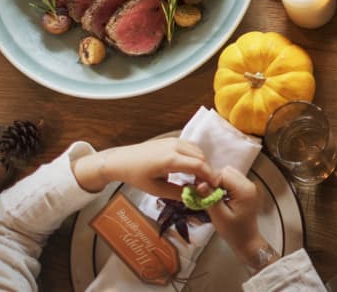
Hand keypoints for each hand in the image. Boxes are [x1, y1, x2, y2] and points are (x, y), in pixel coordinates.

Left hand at [71, 137, 215, 199]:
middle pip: (201, 157)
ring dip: (201, 163)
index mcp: (171, 160)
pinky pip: (190, 146)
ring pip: (197, 150)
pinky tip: (189, 167)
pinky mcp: (171, 139)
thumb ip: (177, 193)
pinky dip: (195, 156)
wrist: (121, 160)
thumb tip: (194, 197)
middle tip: (203, 185)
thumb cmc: (136, 176)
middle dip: (206, 171)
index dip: (210, 176)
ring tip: (196, 178)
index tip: (215, 186)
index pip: (199, 165)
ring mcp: (173, 141)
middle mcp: (175, 147)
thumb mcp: (156, 190)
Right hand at [204, 166, 270, 265]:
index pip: (222, 174)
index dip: (209, 181)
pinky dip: (222, 185)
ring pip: (228, 174)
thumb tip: (198, 183)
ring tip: (211, 196)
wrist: (247, 241)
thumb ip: (210, 198)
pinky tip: (218, 197)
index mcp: (244, 190)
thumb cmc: (234, 232)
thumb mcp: (219, 217)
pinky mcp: (245, 190)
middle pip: (225, 171)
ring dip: (217, 183)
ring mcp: (248, 186)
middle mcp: (248, 184)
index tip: (199, 191)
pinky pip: (231, 180)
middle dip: (213, 181)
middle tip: (203, 194)